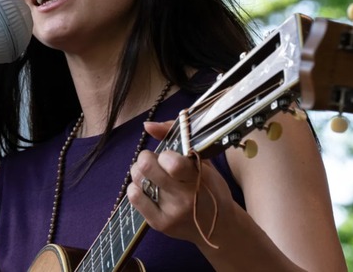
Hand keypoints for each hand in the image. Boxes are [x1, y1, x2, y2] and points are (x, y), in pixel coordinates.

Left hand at [127, 120, 236, 247]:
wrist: (219, 227)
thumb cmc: (210, 188)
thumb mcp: (204, 160)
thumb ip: (177, 137)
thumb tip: (147, 125)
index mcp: (199, 178)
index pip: (172, 163)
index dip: (164, 154)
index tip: (168, 156)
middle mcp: (185, 197)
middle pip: (146, 167)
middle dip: (146, 158)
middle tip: (153, 160)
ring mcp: (171, 212)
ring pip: (138, 180)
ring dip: (140, 172)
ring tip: (150, 175)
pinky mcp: (159, 223)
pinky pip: (133, 197)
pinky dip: (135, 187)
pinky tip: (146, 187)